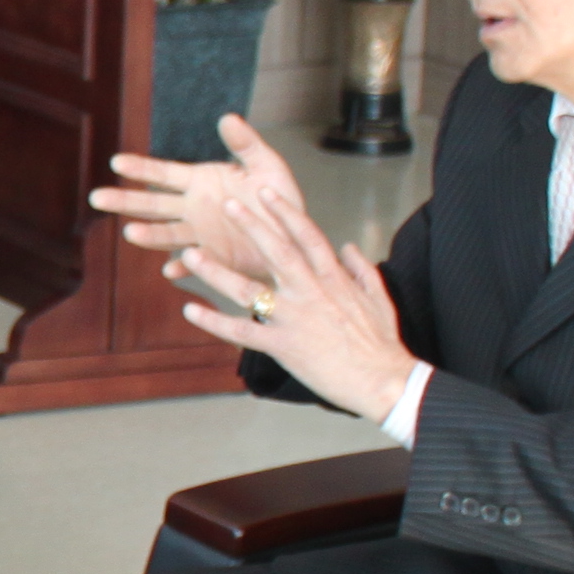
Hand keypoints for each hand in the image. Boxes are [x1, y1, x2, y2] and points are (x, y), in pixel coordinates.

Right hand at [88, 116, 307, 275]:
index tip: (116, 162)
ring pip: (167, 235)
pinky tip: (171, 270)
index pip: (163, 173)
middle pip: (152, 204)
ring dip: (149, 235)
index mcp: (200, 181)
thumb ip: (246, 145)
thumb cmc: (278, 198)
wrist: (293, 238)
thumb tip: (227, 118)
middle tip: (97, 198)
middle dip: (125, 201)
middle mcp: (193, 209)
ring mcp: (200, 236)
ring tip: (131, 234)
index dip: (140, 168)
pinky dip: (182, 267)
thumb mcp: (267, 166)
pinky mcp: (213, 260)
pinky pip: (193, 264)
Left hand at [140, 116, 420, 421]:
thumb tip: (348, 246)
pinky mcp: (282, 345)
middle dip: (250, 226)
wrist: (383, 381)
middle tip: (227, 204)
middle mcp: (310, 291)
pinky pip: (241, 331)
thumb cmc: (382, 344)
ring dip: (216, 271)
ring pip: (247, 289)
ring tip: (191, 253)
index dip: (286, 212)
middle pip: (275, 251)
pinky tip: (191, 310)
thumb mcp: (379, 298)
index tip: (266, 192)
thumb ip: (362, 269)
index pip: (307, 235)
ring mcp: (294, 317)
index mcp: (333, 278)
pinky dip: (214, 321)